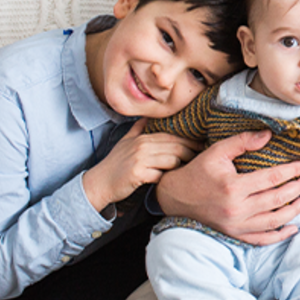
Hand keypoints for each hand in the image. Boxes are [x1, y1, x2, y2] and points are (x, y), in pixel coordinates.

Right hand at [82, 120, 198, 211]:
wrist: (98, 183)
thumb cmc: (115, 164)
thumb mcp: (125, 142)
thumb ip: (138, 128)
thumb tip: (148, 116)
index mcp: (142, 137)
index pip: (172, 136)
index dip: (189, 140)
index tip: (201, 144)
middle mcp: (142, 145)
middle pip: (176, 146)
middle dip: (191, 152)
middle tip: (200, 157)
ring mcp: (139, 159)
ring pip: (172, 159)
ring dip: (181, 166)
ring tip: (186, 170)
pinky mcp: (138, 174)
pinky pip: (161, 174)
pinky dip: (166, 178)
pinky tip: (169, 180)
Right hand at [155, 131, 299, 244]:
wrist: (175, 198)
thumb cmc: (198, 172)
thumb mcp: (217, 151)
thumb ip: (243, 141)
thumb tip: (269, 134)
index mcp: (233, 187)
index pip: (273, 178)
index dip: (293, 170)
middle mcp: (236, 209)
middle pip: (277, 199)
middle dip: (299, 188)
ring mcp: (236, 225)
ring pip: (274, 221)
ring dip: (295, 210)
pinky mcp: (235, 235)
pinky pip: (262, 239)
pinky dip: (280, 235)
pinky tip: (294, 227)